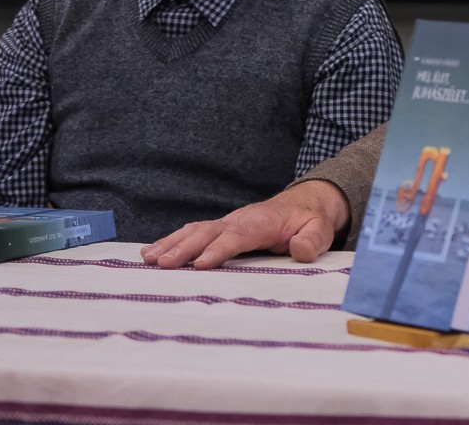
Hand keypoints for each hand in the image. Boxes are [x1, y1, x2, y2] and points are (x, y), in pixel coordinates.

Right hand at [140, 180, 349, 269]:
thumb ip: (312, 240)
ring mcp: (227, 223)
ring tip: (148, 258)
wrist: (303, 203)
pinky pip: (193, 233)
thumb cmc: (310, 220)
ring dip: (171, 243)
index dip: (219, 249)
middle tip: (162, 263)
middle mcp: (239, 220)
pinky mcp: (221, 229)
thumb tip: (300, 251)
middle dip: (184, 248)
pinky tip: (151, 253)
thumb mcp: (320, 230)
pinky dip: (171, 241)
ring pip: (195, 230)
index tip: (202, 265)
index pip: (237, 236)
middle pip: (207, 232)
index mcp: (262, 222)